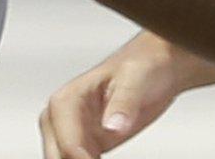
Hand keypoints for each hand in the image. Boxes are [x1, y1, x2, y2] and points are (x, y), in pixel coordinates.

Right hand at [40, 33, 192, 158]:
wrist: (157, 65)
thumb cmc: (143, 64)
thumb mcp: (135, 78)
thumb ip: (123, 103)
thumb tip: (113, 126)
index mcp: (68, 99)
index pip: (68, 141)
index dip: (82, 158)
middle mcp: (65, 117)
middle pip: (57, 156)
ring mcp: (77, 132)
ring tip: (105, 157)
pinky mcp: (90, 144)